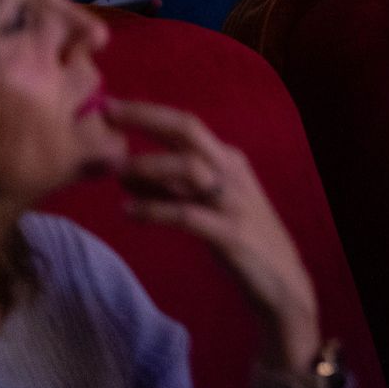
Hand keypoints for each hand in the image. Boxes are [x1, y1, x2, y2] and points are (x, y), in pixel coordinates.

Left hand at [108, 99, 321, 374]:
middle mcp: (233, 171)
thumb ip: (171, 188)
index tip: (110, 104)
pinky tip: (129, 212)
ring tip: (117, 175)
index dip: (148, 112)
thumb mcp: (206, 205)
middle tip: (107, 114)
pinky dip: (154, 210)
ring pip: (189, 167)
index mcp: (229, 160)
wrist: (281, 282)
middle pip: (189, 130)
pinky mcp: (230, 233)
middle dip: (145, 117)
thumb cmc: (240, 240)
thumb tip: (123, 172)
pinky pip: (186, 215)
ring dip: (148, 167)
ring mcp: (233, 201)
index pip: (186, 124)